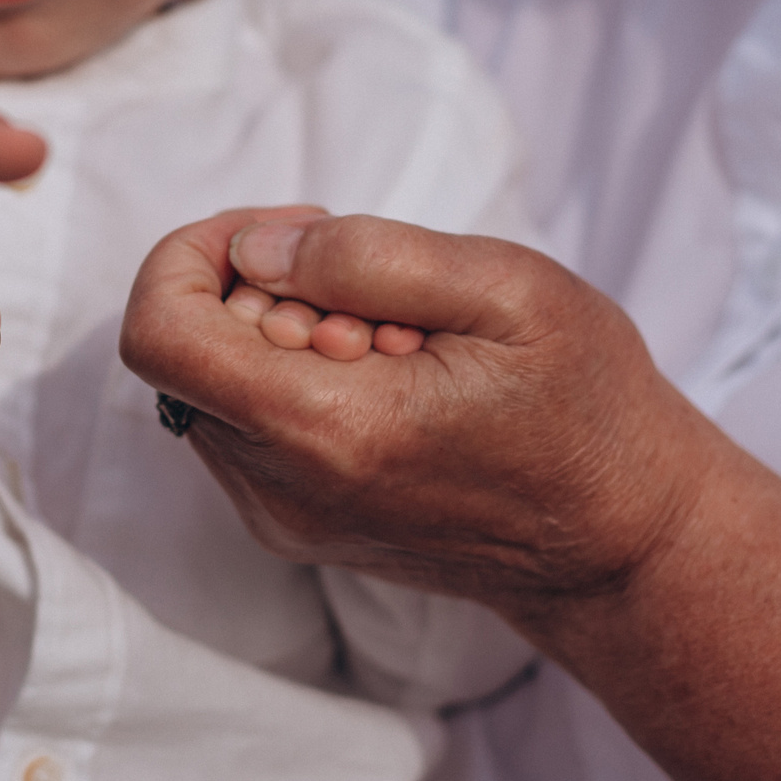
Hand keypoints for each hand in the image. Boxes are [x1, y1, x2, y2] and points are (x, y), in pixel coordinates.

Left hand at [120, 208, 702, 613]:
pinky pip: (244, 424)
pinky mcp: (295, 525)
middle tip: (377, 292)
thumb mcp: (507, 292)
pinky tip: (385, 376)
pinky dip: (292, 378)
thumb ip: (367, 257)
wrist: (621, 543)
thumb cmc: (586, 409)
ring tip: (394, 337)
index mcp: (328, 430)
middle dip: (257, 287)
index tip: (289, 237)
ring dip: (278, 333)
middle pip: (183, 353)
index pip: (159, 331)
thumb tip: (251, 252)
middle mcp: (282, 490)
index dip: (195, 254)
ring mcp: (282, 518)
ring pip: (209, 386)